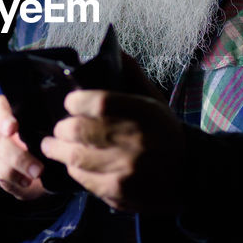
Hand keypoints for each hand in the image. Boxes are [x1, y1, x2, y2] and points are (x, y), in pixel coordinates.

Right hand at [0, 95, 48, 200]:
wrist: (52, 172)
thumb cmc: (55, 143)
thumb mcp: (56, 131)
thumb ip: (52, 124)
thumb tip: (60, 124)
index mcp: (14, 114)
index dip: (1, 115)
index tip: (13, 128)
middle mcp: (1, 130)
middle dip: (16, 153)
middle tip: (37, 166)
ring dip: (17, 167)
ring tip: (37, 173)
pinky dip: (14, 178)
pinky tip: (27, 181)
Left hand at [40, 89, 184, 212]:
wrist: (189, 174)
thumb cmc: (164, 132)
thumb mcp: (154, 101)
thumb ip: (132, 76)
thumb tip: (114, 50)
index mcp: (145, 113)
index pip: (99, 102)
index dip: (77, 101)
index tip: (70, 102)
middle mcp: (136, 141)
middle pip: (80, 131)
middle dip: (61, 128)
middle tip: (58, 128)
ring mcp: (127, 169)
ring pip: (75, 157)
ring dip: (59, 150)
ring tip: (53, 145)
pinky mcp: (119, 192)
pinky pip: (83, 179)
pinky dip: (74, 169)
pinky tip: (74, 164)